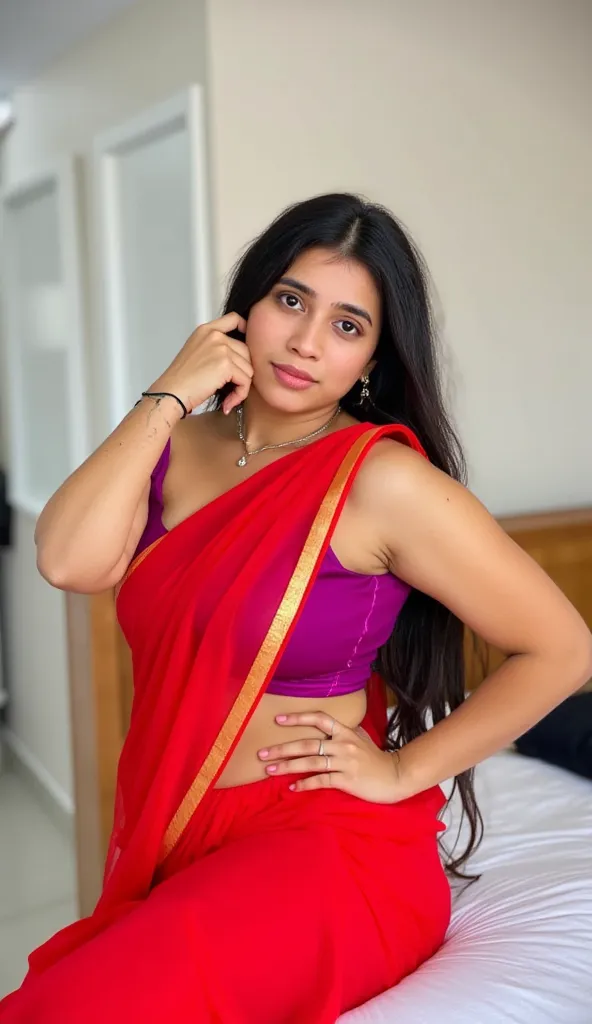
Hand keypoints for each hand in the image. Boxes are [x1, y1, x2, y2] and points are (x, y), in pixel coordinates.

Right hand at [148, 311, 252, 415]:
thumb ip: (215, 347)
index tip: (248, 340)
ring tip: (228, 396)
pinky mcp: (226, 364)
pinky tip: (228, 402)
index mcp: (206, 330)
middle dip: (242, 372)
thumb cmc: (182, 379)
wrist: (172, 392)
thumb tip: (239, 357)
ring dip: (241, 386)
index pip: (234, 319)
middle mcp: (215, 336)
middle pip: (246, 351)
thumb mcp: (196, 352)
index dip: (245, 328)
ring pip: (248, 368)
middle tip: (231, 388)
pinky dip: (240, 395)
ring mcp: (221, 348)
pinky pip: (245, 381)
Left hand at [258, 711, 400, 802]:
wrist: (395, 776)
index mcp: (345, 731)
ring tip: (269, 771)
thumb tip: (325, 724)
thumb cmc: (375, 758)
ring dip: (287, 766)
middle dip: (282, 748)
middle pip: (307, 743)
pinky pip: (321, 781)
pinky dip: (305, 784)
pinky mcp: (347, 780)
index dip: (298, 718)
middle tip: (262, 754)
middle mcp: (343, 744)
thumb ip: (343, 731)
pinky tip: (292, 788)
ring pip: (310, 762)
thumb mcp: (360, 738)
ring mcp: (344, 762)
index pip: (319, 718)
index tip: (278, 720)